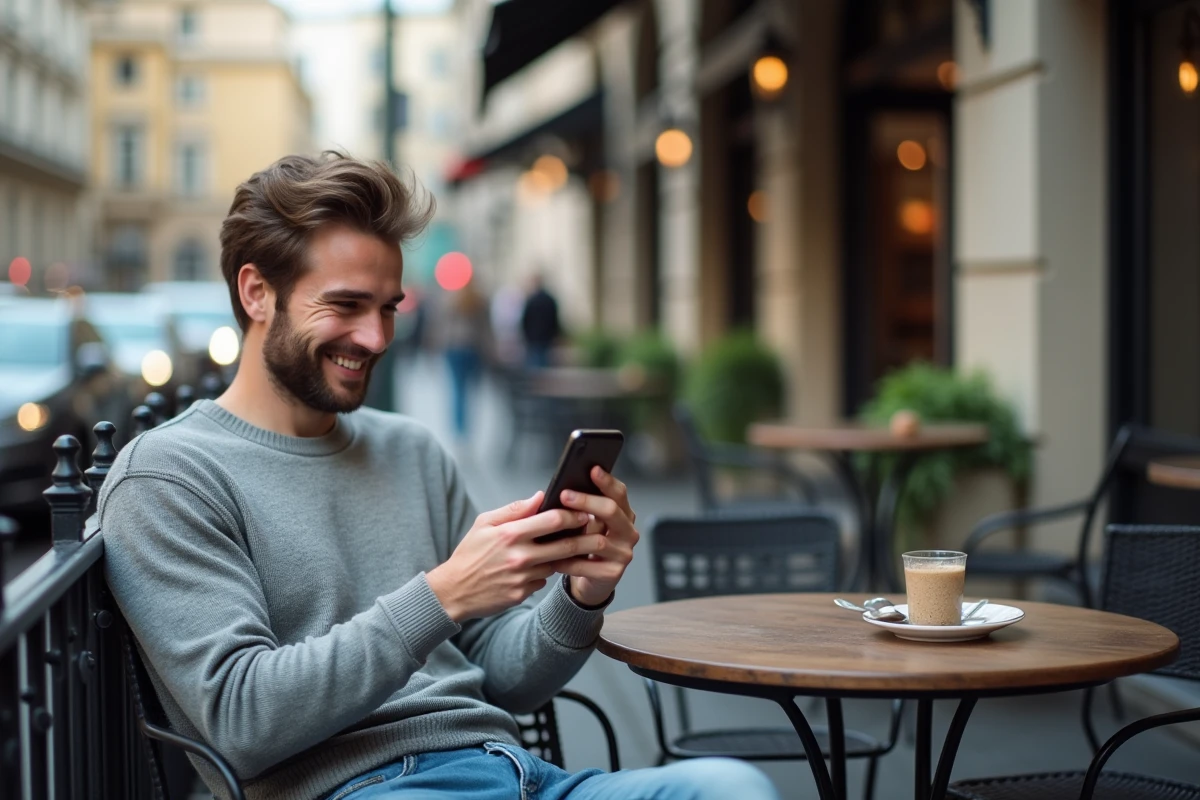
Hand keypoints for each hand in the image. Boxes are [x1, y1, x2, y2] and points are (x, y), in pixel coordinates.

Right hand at [426, 492, 614, 621]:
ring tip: (582, 546)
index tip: (584, 511)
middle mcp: (519, 556)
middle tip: (598, 530)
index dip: (572, 514)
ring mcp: (522, 577)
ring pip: (557, 563)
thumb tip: (539, 496)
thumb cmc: (469, 553)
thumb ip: (513, 510)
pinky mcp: (522, 594)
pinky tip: (546, 565)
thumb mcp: (484, 524)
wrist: (453, 591)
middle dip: (586, 537)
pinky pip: (544, 579)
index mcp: (510, 534)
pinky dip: (546, 572)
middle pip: (564, 545)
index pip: (551, 520)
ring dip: (571, 556)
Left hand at [553, 467, 638, 606]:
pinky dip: (569, 562)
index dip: (606, 481)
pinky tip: (554, 558)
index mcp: (623, 514)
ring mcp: (623, 553)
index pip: (619, 493)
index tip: (592, 469)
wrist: (589, 581)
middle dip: (587, 501)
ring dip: (573, 535)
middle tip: (565, 495)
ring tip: (552, 530)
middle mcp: (628, 532)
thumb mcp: (583, 523)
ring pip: (599, 541)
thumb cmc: (583, 546)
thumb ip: (580, 508)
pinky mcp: (613, 573)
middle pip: (612, 511)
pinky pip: (588, 566)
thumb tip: (561, 489)